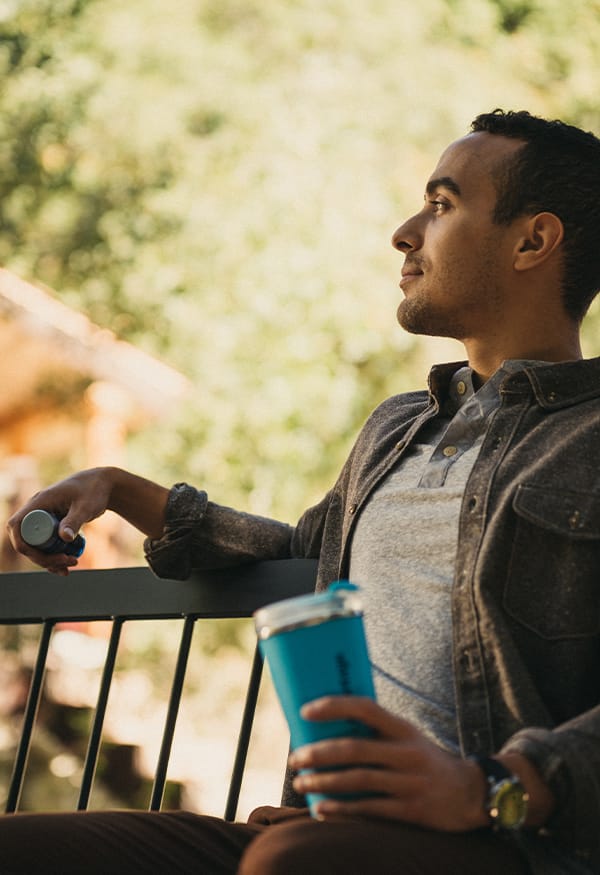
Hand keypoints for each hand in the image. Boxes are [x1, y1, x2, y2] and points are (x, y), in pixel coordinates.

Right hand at [6, 468, 115, 574]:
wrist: (104, 486)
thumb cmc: (94, 491)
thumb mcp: (85, 506)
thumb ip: (75, 520)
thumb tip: (64, 538)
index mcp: (39, 502)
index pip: (17, 526)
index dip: (24, 545)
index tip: (46, 557)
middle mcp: (37, 511)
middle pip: (26, 541)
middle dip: (43, 557)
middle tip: (68, 562)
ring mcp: (43, 519)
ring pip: (36, 546)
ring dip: (49, 561)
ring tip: (73, 564)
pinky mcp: (52, 526)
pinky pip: (45, 546)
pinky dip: (53, 558)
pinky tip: (66, 569)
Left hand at [288, 696, 487, 830]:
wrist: (471, 793)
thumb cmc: (425, 761)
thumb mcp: (408, 738)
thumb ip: (377, 733)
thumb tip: (327, 729)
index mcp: (403, 729)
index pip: (365, 709)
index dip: (334, 706)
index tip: (305, 711)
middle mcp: (407, 752)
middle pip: (354, 749)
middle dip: (319, 754)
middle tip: (296, 758)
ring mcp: (410, 782)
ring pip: (358, 780)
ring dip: (324, 782)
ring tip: (301, 783)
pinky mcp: (412, 810)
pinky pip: (370, 809)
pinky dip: (342, 809)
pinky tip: (321, 808)